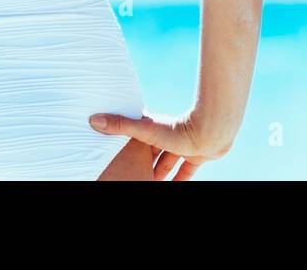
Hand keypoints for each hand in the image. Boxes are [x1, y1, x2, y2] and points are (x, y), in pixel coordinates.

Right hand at [88, 108, 232, 180]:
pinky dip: (179, 180)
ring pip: (167, 163)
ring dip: (158, 174)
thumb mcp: (145, 130)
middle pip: (150, 153)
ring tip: (147, 182)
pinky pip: (185, 172)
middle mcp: (167, 136)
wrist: (212, 131)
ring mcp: (182, 146)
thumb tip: (94, 119)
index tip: (116, 149)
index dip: (126, 141)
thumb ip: (120, 125)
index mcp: (153, 127)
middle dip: (142, 164)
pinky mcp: (195, 155)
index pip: (135, 134)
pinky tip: (172, 187)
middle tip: (131, 174)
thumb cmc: (179, 128)